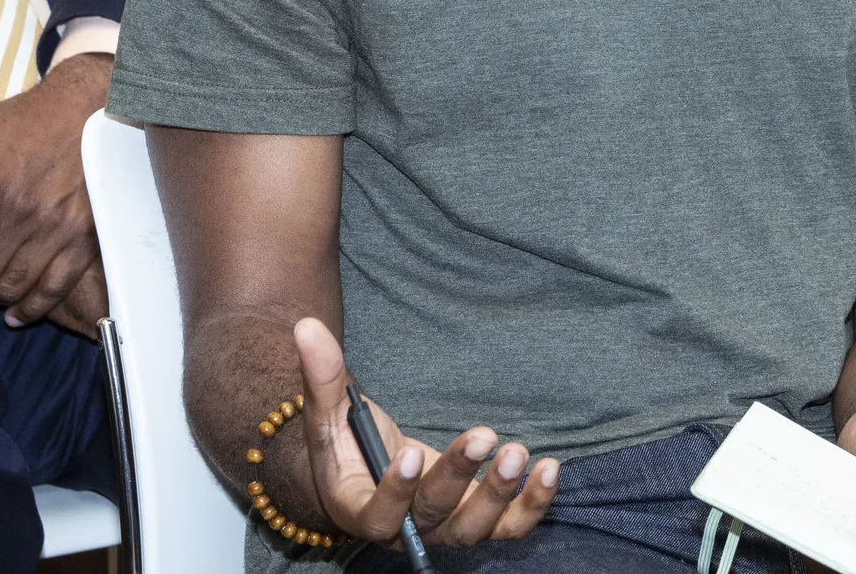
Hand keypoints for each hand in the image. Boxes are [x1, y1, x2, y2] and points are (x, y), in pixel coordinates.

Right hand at [292, 317, 558, 544]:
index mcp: (360, 509)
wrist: (369, 472)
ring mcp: (446, 528)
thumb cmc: (347, 442)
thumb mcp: (329, 410)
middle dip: (459, 478)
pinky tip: (549, 470)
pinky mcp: (478, 520)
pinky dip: (532, 505)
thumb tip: (306, 325)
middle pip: (434, 515)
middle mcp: (406, 529)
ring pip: (475, 528)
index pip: (378, 515)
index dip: (396, 491)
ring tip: (519, 453)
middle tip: (483, 438)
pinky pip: (510, 526)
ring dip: (501, 495)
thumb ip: (321, 374)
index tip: (410, 453)